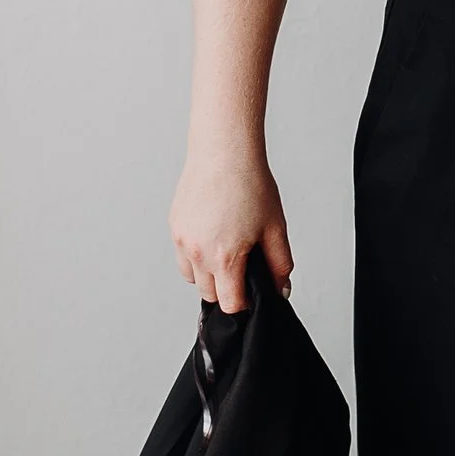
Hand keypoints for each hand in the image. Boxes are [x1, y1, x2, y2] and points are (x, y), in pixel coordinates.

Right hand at [168, 146, 293, 310]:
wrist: (224, 150)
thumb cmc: (250, 184)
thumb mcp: (275, 228)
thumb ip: (280, 264)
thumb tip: (280, 289)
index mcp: (224, 257)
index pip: (230, 304)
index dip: (246, 303)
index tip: (254, 292)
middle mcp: (197, 252)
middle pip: (210, 295)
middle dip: (228, 289)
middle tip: (245, 266)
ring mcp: (182, 240)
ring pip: (193, 278)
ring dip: (209, 275)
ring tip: (228, 250)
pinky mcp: (174, 226)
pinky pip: (183, 256)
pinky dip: (196, 256)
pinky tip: (214, 235)